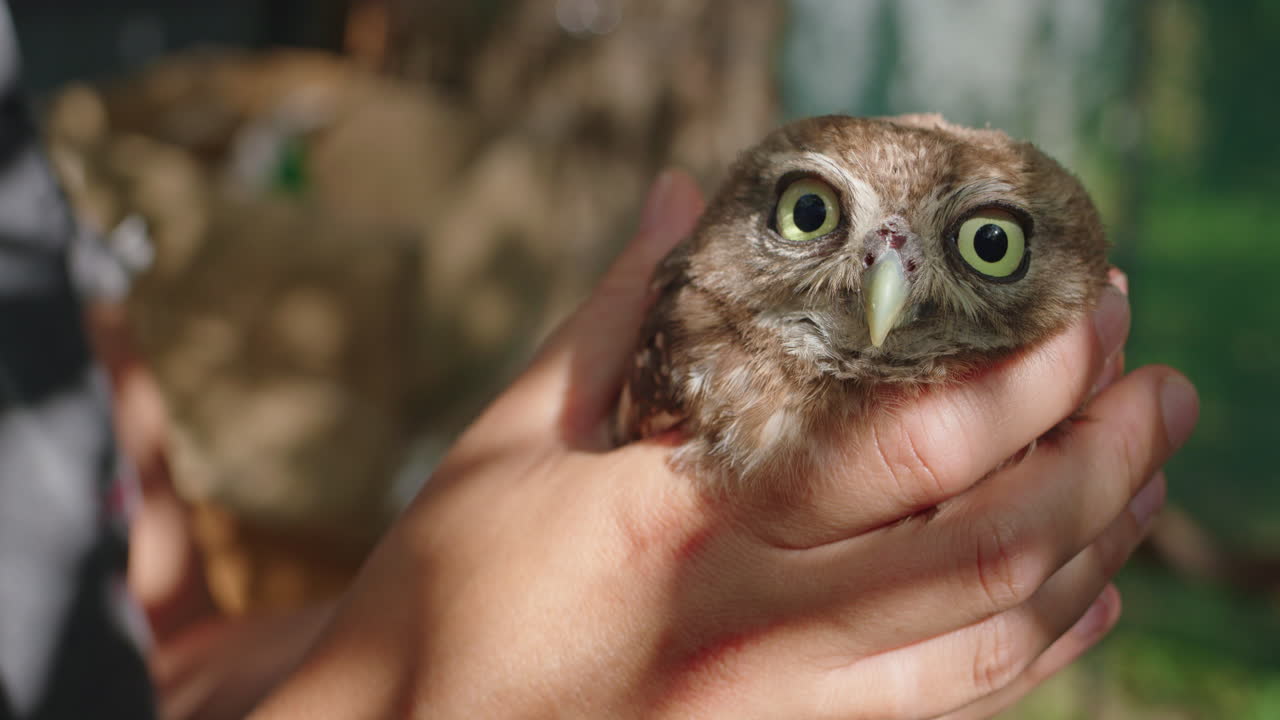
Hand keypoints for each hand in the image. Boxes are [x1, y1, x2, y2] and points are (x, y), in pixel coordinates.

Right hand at [253, 170, 1197, 718]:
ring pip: (992, 641)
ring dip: (1094, 551)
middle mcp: (754, 625)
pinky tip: (1081, 601)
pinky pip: (949, 709)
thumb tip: (683, 200)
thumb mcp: (508, 442)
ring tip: (1145, 478)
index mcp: (685, 523)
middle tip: (1159, 391)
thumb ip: (612, 317)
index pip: (906, 450)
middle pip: (989, 551)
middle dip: (1104, 462)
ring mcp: (781, 707)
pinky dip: (1036, 653)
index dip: (1025, 381)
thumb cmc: (446, 592)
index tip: (1084, 319)